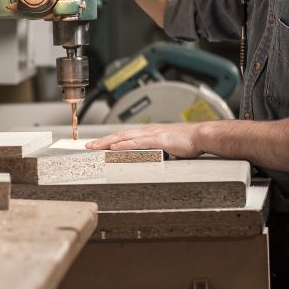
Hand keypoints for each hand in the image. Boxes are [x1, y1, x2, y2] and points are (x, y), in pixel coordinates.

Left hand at [85, 123, 205, 158]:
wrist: (200, 136)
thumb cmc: (186, 142)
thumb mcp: (166, 147)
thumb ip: (155, 151)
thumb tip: (146, 157)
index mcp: (147, 133)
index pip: (124, 136)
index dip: (109, 140)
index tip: (97, 144)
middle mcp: (146, 131)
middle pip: (119, 135)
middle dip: (102, 140)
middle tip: (88, 145)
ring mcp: (150, 135)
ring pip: (124, 137)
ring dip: (108, 142)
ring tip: (95, 146)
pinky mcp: (157, 140)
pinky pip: (136, 143)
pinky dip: (123, 145)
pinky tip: (114, 148)